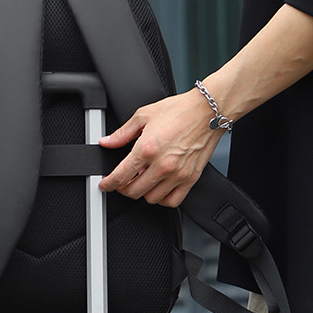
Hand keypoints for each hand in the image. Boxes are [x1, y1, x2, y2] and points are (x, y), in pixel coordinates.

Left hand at [98, 89, 219, 207]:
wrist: (207, 112)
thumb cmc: (179, 111)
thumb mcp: (143, 116)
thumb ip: (122, 133)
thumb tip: (107, 142)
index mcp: (146, 149)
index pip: (120, 176)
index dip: (108, 184)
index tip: (105, 184)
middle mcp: (162, 165)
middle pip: (133, 191)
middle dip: (122, 188)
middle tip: (122, 181)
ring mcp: (177, 174)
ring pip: (151, 198)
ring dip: (142, 192)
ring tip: (142, 180)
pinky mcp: (190, 179)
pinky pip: (172, 201)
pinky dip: (162, 199)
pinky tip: (159, 188)